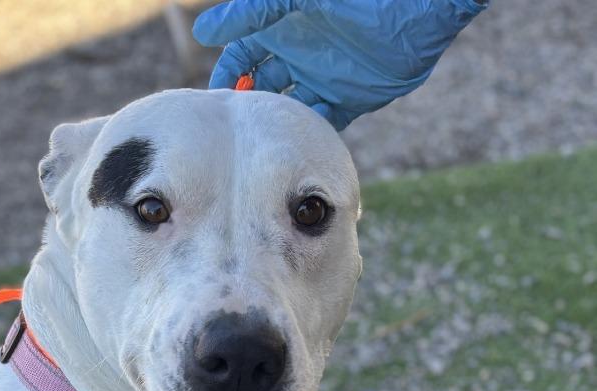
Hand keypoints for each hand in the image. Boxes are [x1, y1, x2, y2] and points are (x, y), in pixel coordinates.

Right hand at [192, 0, 487, 129]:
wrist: (420, 5)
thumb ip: (250, 12)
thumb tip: (202, 32)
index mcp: (283, 25)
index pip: (242, 55)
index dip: (227, 75)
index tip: (218, 98)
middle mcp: (300, 53)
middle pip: (262, 86)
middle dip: (248, 106)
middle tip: (235, 129)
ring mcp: (324, 77)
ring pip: (288, 108)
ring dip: (276, 123)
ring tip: (262, 141)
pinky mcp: (350, 98)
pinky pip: (322, 122)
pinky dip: (309, 134)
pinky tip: (295, 145)